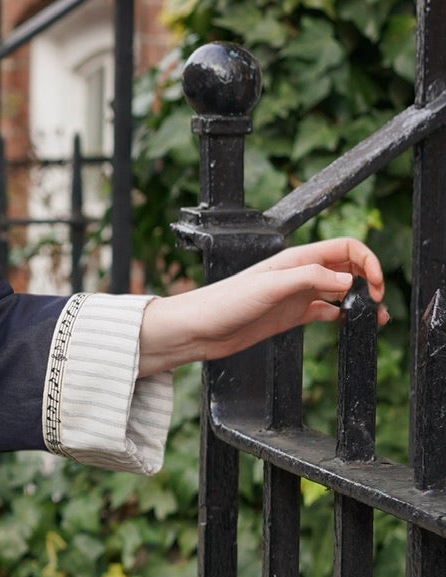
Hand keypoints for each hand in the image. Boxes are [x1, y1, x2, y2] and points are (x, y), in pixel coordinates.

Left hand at [137, 237, 387, 376]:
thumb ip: (309, 278)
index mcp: (297, 259)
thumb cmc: (224, 302)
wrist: (199, 329)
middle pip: (348, 268)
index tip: (376, 285)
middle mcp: (300, 274)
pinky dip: (344, 316)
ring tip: (376, 319)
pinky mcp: (291, 315)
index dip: (367, 261)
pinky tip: (353, 325)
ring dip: (361, 301)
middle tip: (378, 303)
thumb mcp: (270, 286)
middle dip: (370, 280)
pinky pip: (326, 311)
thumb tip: (348, 279)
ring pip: (341, 291)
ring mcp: (297, 295)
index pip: (345, 248)